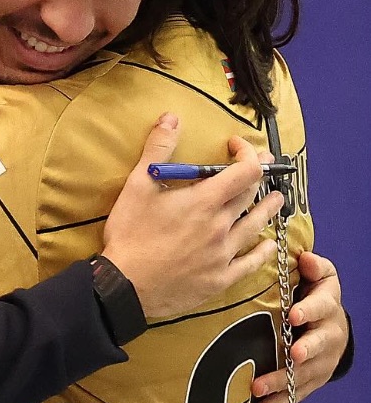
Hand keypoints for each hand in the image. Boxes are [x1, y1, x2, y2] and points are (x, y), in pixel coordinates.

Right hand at [102, 113, 281, 318]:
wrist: (126, 284)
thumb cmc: (130, 233)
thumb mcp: (137, 185)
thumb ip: (157, 149)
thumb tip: (171, 118)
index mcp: (204, 201)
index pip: (243, 171)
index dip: (248, 154)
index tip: (237, 146)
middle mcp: (221, 226)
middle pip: (251, 197)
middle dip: (259, 178)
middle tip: (262, 168)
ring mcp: (223, 254)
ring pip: (256, 227)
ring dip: (268, 210)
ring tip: (277, 200)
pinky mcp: (220, 278)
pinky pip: (251, 263)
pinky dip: (262, 250)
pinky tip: (267, 244)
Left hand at [251, 251, 348, 402]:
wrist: (330, 323)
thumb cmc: (314, 293)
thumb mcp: (318, 275)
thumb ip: (313, 267)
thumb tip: (306, 258)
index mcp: (327, 305)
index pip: (322, 306)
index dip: (309, 310)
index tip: (294, 315)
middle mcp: (329, 334)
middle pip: (319, 345)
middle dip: (305, 350)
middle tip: (290, 355)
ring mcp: (322, 359)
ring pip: (305, 373)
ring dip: (282, 382)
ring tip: (258, 389)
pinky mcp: (314, 378)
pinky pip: (297, 392)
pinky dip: (279, 401)